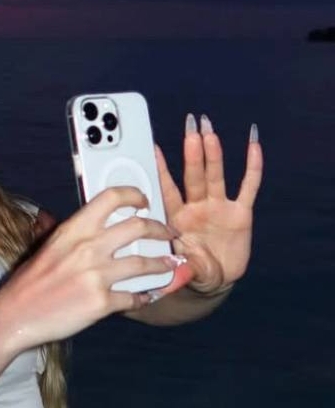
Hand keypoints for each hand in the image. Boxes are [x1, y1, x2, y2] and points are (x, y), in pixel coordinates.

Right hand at [0, 186, 176, 347]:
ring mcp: (96, 276)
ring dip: (164, 265)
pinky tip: (146, 297)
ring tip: (170, 265)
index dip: (134, 195)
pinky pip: (134, 298)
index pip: (111, 198)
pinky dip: (144, 297)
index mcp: (74, 230)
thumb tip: (98, 226)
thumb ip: (76, 235)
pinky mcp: (101, 303)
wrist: (15, 316)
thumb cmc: (31, 283)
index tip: (145, 201)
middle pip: (139, 228)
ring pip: (145, 264)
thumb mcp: (51, 247)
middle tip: (169, 234)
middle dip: (161, 229)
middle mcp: (88, 249)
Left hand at [154, 114, 262, 296]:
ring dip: (213, 155)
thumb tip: (179, 268)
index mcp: (178, 218)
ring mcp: (219, 207)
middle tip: (191, 129)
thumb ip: (182, 266)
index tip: (154, 149)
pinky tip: (253, 146)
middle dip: (192, 153)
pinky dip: (252, 167)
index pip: (168, 190)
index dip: (162, 171)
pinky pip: (248, 187)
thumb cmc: (191, 268)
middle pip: (194, 176)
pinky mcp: (241, 213)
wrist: (214, 278)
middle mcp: (198, 207)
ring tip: (210, 133)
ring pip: (216, 176)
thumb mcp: (181, 269)